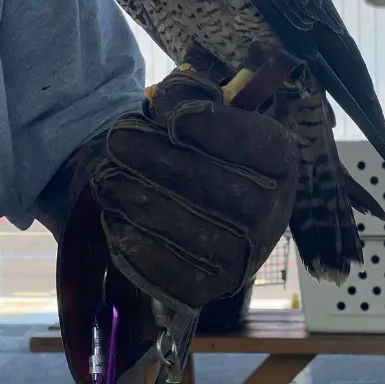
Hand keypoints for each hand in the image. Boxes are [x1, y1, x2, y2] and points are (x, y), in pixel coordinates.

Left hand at [90, 68, 299, 312]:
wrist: (215, 211)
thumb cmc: (207, 148)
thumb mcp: (208, 111)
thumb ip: (188, 94)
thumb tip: (160, 100)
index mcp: (278, 160)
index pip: (246, 142)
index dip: (205, 127)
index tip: (167, 117)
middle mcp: (270, 212)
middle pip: (208, 184)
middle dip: (153, 158)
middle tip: (116, 140)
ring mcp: (242, 257)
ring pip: (181, 226)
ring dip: (134, 197)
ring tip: (106, 176)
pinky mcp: (209, 288)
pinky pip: (164, 268)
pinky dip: (132, 240)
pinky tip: (114, 216)